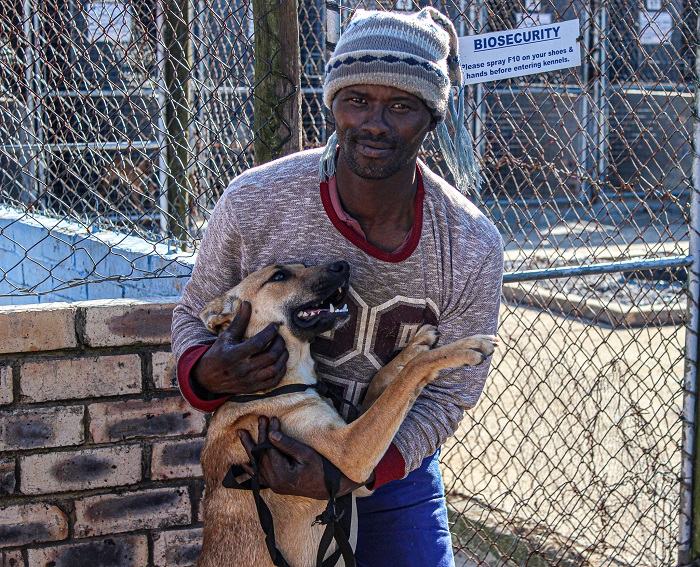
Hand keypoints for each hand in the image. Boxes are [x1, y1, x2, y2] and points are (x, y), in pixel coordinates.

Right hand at [192, 301, 287, 394]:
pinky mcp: (253, 388)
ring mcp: (249, 381)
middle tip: (279, 337)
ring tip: (282, 348)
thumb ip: (239, 321)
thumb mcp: (226, 337)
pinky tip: (280, 362)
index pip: (258, 344)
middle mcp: (243, 369)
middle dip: (279, 344)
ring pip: (274, 370)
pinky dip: (281, 371)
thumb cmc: (218, 354)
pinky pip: (273, 381)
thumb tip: (247, 303)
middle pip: (270, 357)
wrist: (208, 379)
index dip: (269, 333)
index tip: (275, 325)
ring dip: (283, 357)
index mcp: (234, 355)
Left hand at [238, 417, 373, 499]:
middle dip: (260, 435)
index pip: (269, 448)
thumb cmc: (320, 468)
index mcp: (281, 473)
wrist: (329, 486)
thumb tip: (271, 434)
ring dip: (250, 448)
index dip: (268, 432)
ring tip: (242, 434)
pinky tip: (243, 462)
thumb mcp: (306, 453)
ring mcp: (274, 485)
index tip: (272, 418)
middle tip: (260, 419)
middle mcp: (274, 481)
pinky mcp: (276, 486)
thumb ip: (287, 444)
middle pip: (261, 455)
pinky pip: (259, 477)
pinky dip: (251, 468)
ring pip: (257, 464)